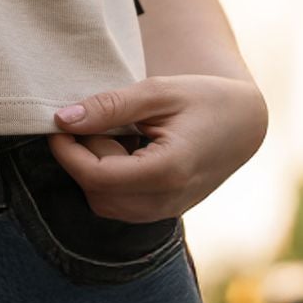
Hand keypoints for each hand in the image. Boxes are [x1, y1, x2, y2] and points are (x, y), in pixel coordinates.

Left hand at [48, 75, 267, 221]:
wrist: (245, 122)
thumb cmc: (204, 99)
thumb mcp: (157, 91)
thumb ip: (109, 106)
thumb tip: (63, 119)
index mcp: (168, 171)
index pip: (96, 176)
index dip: (67, 151)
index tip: (57, 123)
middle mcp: (167, 201)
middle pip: (97, 195)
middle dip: (81, 159)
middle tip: (94, 121)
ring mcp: (168, 211)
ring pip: (107, 205)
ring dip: (95, 171)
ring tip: (115, 133)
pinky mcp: (165, 210)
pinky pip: (123, 205)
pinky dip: (111, 179)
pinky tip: (125, 148)